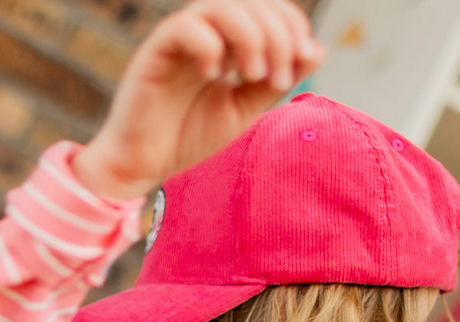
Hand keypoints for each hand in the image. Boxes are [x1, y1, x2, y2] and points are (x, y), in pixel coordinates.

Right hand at [73, 0, 325, 201]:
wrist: (143, 166)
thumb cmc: (188, 138)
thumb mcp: (244, 110)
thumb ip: (275, 81)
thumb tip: (316, 50)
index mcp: (229, 40)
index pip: (269, 10)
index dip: (293, 27)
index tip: (299, 66)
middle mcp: (206, 31)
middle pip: (252, 3)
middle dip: (277, 36)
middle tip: (279, 77)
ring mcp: (180, 39)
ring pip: (222, 7)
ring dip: (250, 37)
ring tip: (252, 75)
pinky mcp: (155, 51)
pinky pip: (186, 27)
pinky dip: (209, 46)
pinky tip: (215, 76)